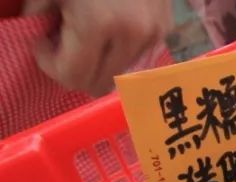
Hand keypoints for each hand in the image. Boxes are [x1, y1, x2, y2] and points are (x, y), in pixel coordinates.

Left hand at [24, 0, 172, 96]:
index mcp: (98, 24)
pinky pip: (137, 60)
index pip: (72, 75)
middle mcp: (131, 37)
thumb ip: (39, 9)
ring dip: (100, 63)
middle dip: (76, 69)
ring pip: (120, 76)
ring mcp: (153, 36)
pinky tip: (110, 30)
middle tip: (64, 42)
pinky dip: (119, 54)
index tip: (43, 42)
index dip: (50, 64)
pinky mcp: (165, 30)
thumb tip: (42, 33)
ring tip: (88, 35)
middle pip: (99, 84)